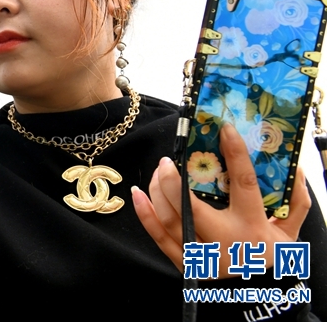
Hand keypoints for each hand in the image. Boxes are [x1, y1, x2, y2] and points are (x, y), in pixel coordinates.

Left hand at [132, 123, 311, 277]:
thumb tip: (296, 169)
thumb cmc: (273, 262)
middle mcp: (224, 241)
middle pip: (190, 205)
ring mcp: (201, 255)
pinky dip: (145, 215)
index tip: (225, 130)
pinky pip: (159, 238)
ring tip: (157, 172)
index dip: (235, 154)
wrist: (260, 302)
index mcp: (252, 227)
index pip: (243, 184)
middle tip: (168, 161)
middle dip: (174, 180)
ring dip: (157, 192)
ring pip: (169, 219)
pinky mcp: (185, 265)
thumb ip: (295, 203)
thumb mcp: (289, 235)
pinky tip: (138, 195)